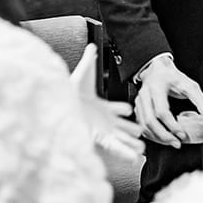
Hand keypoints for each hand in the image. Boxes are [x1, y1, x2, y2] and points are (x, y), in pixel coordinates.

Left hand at [70, 43, 144, 161]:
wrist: (59, 103)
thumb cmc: (69, 90)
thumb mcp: (84, 73)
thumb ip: (90, 59)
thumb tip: (92, 45)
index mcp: (101, 107)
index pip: (118, 109)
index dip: (123, 109)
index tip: (128, 110)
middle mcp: (103, 120)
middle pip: (122, 126)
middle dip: (132, 130)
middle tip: (142, 133)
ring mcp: (103, 130)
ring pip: (121, 139)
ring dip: (131, 145)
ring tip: (142, 150)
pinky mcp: (99, 138)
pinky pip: (115, 147)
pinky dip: (125, 152)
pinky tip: (133, 158)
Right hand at [134, 56, 202, 146]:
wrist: (157, 70)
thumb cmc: (173, 77)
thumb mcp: (189, 85)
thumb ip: (201, 101)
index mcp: (157, 87)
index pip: (162, 111)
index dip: (172, 125)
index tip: (183, 134)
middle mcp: (145, 94)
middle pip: (150, 121)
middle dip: (164, 136)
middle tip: (177, 143)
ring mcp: (138, 102)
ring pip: (144, 126)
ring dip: (158, 138)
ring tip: (172, 142)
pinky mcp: (137, 109)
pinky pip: (141, 126)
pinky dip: (151, 135)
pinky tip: (162, 139)